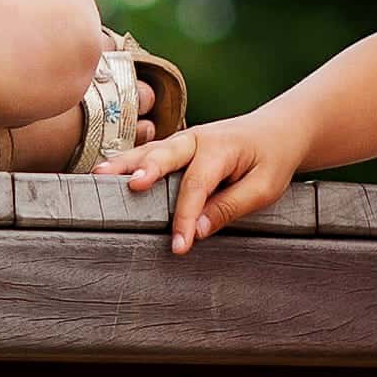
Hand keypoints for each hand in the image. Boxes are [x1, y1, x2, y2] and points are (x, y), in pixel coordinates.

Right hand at [107, 103, 303, 256]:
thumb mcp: (264, 188)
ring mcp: (183, 140)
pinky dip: (127, 162)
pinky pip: (149, 154)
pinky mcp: (176, 147)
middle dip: (147, 170)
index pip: (196, 185)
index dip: (186, 217)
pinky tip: (105, 172)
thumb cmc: (272, 159)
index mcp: (221, 148)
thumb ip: (230, 207)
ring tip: (98, 174)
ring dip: (124, 163)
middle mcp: (197, 139)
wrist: (278, 130)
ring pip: (149, 151)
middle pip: (165, 154)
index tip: (179, 246)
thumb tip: (198, 230)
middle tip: (131, 185)